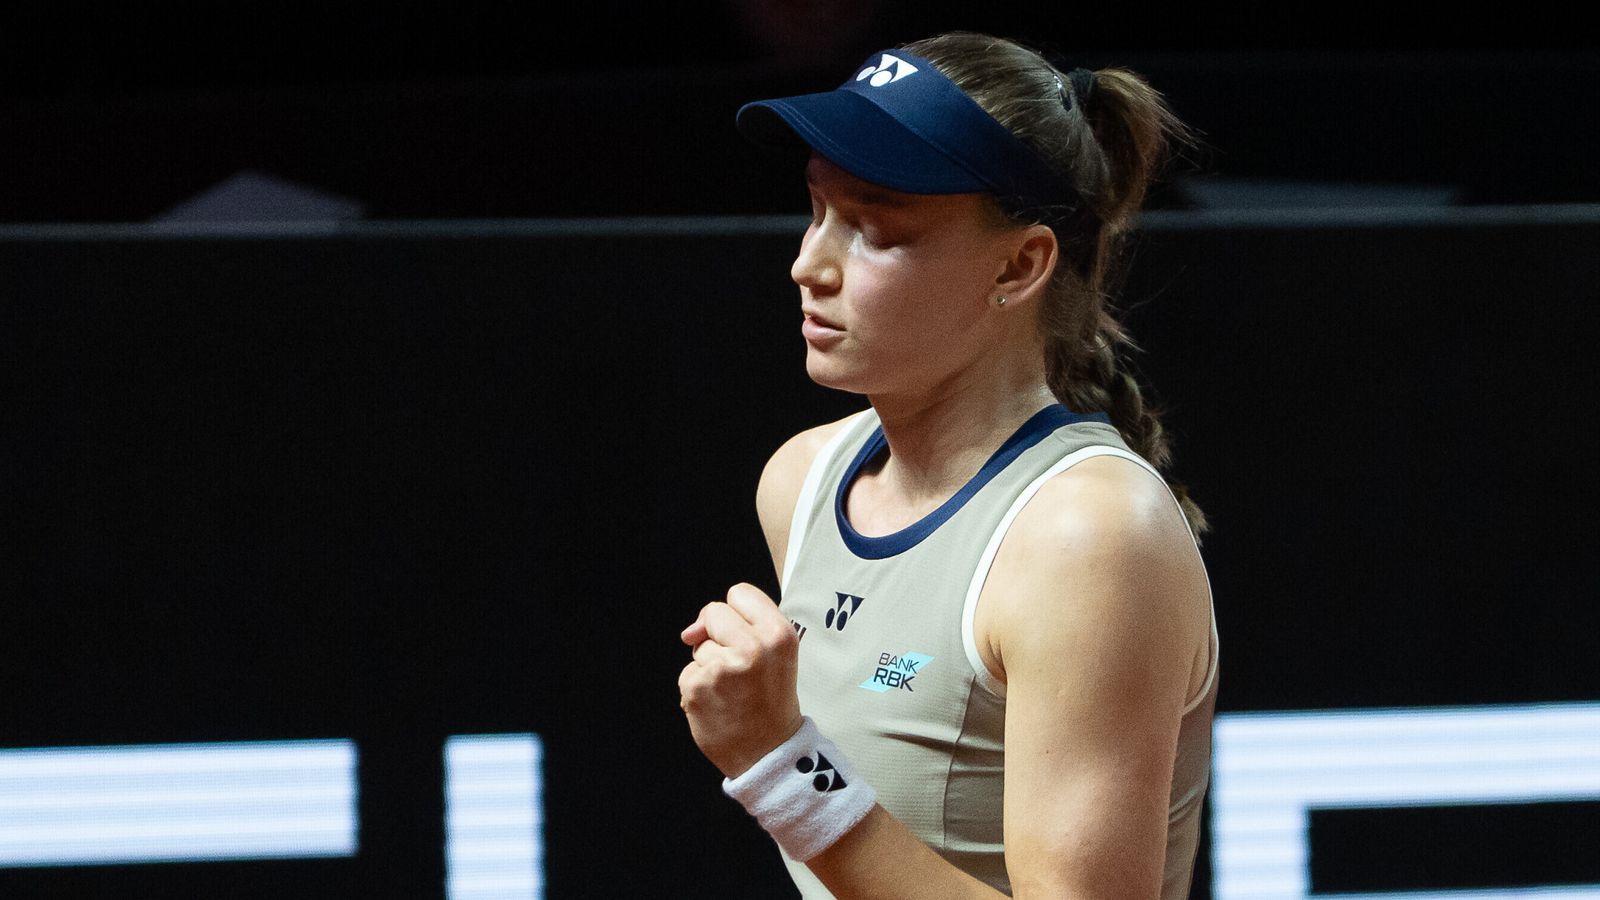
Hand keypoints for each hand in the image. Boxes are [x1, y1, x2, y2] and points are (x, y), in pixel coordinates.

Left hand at [678, 582, 804, 778]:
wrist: (768, 754)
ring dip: (708, 664)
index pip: (740, 592)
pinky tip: (717, 703)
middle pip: (713, 612)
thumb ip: (748, 626)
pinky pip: (688, 672)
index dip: (736, 612)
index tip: (741, 632)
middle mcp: (751, 647)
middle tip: (735, 664)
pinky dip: (697, 686)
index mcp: (778, 634)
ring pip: (699, 645)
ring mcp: (721, 667)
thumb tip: (693, 629)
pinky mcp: (696, 687)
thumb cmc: (771, 702)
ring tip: (731, 690)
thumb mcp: (779, 655)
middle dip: (716, 633)